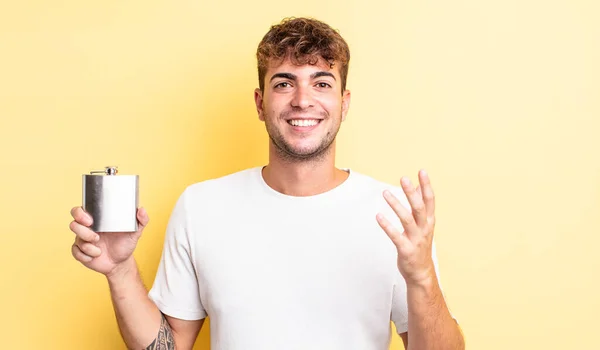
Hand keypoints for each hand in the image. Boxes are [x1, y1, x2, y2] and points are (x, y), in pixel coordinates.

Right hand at [69, 206, 149, 276]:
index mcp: (98, 220)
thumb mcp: (135, 232)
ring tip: (99, 249)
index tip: (90, 220)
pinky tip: (96, 256)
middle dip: (82, 230)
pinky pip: (76, 252)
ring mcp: (83, 240)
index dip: (79, 213)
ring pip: (76, 239)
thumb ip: (141, 220)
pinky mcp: (80, 252)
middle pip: (73, 224)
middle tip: (96, 237)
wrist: (121, 262)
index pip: (80, 211)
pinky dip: (86, 256)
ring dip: (88, 246)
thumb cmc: (126, 244)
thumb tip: (142, 210)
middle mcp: (88, 228)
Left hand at [376, 169, 435, 285]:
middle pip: (419, 207)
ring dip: (396, 205)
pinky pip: (395, 236)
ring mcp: (415, 239)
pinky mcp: (406, 249)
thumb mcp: (424, 224)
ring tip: (385, 193)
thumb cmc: (420, 246)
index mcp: (429, 221)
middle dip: (411, 192)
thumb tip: (418, 186)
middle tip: (403, 178)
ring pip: (407, 219)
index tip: (422, 171)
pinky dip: (387, 226)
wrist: (421, 273)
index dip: (426, 185)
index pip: (429, 200)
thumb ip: (421, 205)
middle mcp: (424, 229)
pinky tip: (378, 216)